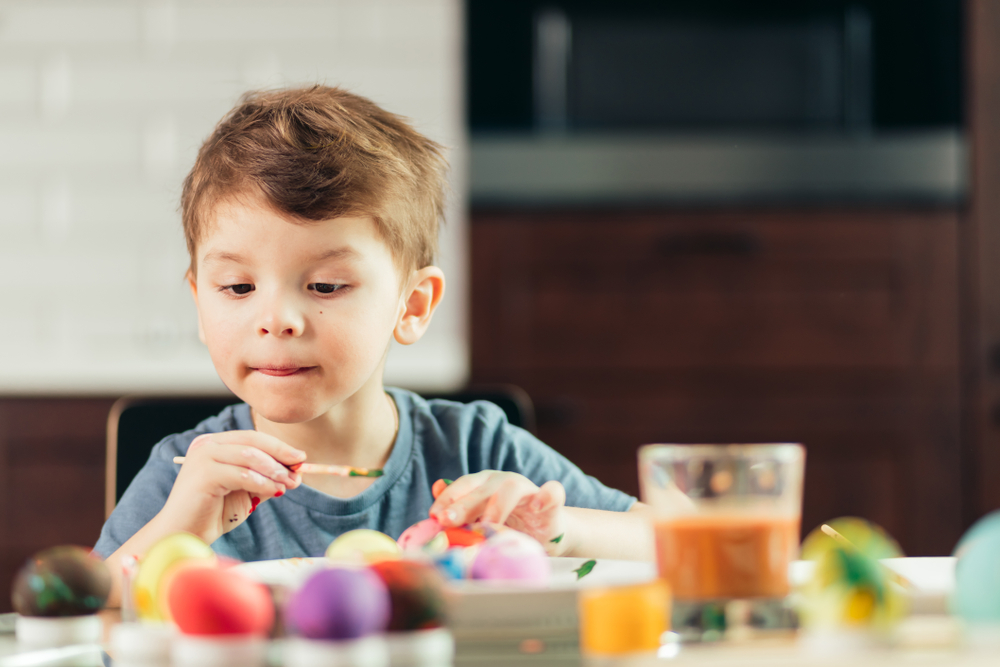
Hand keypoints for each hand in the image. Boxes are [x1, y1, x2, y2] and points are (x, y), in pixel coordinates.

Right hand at [159, 431, 304, 544]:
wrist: (185, 535)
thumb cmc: (213, 513)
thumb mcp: (246, 491)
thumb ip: (266, 479)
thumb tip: (296, 473)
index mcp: (215, 445)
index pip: (252, 438)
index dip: (278, 446)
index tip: (300, 457)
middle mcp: (206, 445)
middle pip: (252, 441)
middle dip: (280, 454)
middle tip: (300, 467)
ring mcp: (203, 457)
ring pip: (249, 456)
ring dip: (274, 470)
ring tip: (289, 483)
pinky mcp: (204, 474)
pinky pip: (242, 474)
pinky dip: (263, 482)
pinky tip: (275, 491)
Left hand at [428, 471, 568, 554]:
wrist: (546, 535)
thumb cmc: (509, 528)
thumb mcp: (480, 522)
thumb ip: (460, 509)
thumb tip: (435, 487)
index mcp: (485, 485)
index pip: (463, 485)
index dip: (448, 499)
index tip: (434, 516)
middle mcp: (505, 482)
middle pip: (482, 487)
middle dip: (463, 504)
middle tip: (448, 521)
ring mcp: (529, 490)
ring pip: (511, 487)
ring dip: (496, 506)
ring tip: (486, 526)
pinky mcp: (552, 503)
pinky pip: (552, 492)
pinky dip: (545, 496)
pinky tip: (535, 506)